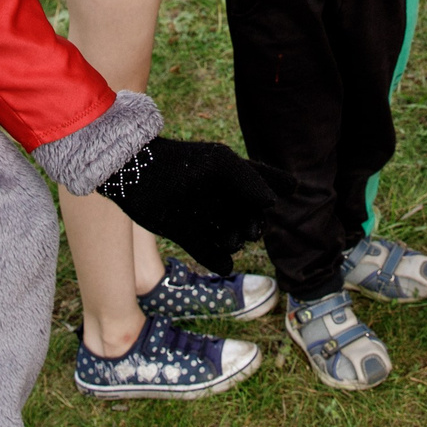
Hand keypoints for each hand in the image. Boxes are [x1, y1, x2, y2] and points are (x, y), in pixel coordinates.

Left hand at [97, 135, 276, 275]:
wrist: (137, 176)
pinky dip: (217, 261)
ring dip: (235, 242)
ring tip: (231, 241)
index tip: (290, 189)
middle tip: (251, 230)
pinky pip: (208, 253)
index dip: (278, 185)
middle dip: (255, 224)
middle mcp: (220, 196)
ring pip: (230, 236)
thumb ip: (251, 180)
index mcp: (231, 175)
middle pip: (250, 216)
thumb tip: (273, 203)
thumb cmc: (181, 162)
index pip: (264, 181)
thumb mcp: (221, 165)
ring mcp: (203, 215)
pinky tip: (223, 264)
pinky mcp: (185, 233)